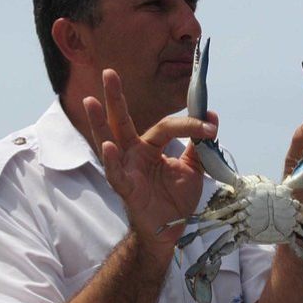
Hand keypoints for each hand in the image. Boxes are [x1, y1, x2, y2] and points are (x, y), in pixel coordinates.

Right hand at [83, 69, 217, 250]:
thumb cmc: (176, 198)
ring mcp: (127, 169)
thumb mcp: (194, 168)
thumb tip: (211, 116)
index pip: (167, 126)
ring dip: (99, 122)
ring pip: (110, 142)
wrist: (172, 230)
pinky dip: (113, 160)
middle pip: (122, 121)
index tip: (212, 126)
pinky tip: (108, 146)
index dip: (190, 125)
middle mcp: (134, 153)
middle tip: (109, 72)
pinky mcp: (126, 188)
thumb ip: (200, 144)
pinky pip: (116, 173)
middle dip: (115, 97)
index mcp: (150, 146)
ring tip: (90, 101)